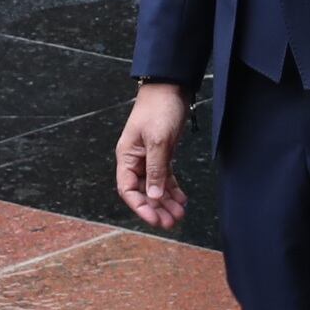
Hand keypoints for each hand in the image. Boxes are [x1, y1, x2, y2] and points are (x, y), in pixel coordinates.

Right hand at [114, 81, 188, 228]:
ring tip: (179, 215)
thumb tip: (153, 195)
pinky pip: (165, 177)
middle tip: (171, 222)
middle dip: (156, 208)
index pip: (128, 189)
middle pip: (143, 191)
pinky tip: (182, 199)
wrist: (170, 87)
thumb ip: (155, 169)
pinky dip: (173, 189)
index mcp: (127, 156)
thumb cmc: (159, 109)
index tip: (154, 219)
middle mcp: (135, 160)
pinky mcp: (162, 153)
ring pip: (156, 186)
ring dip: (166, 202)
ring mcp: (148, 157)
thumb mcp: (158, 141)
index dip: (140, 207)